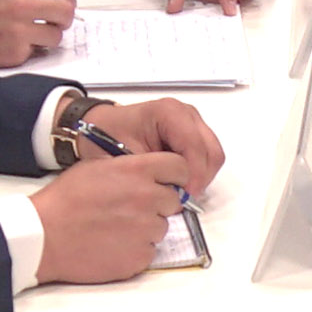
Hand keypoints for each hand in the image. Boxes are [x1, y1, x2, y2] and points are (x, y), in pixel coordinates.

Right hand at [0, 0, 75, 67]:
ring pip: (55, 36)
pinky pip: (35, 52)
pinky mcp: (15, 52)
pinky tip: (12, 45)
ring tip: (31, 36)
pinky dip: (27, 51)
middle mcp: (20, 4)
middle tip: (57, 22)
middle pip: (65, 10)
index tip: (66, 1)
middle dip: (65, 18)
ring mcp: (19, 30)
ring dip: (47, 38)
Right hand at [31, 150, 197, 284]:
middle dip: (158, 204)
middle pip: (173, 200)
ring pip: (161, 228)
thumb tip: (149, 172)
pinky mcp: (140, 257)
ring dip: (146, 228)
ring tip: (115, 228)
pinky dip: (135, 249)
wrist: (44, 237)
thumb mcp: (96, 168)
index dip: (175, 175)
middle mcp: (147, 199)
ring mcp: (146, 230)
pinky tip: (112, 244)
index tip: (167, 182)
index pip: (180, 167)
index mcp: (137, 171)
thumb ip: (129, 167)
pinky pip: (149, 251)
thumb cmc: (64, 201)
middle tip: (131, 208)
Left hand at [84, 97, 228, 190]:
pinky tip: (177, 182)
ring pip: (212, 158)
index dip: (192, 176)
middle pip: (211, 153)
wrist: (99, 129)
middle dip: (198, 179)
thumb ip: (150, 174)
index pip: (195, 147)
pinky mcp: (194, 135)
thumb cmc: (105, 139)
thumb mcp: (122, 158)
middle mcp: (186, 114)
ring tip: (177, 191)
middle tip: (180, 199)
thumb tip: (174, 195)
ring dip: (199, 178)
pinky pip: (207, 159)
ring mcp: (193, 123)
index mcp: (169, 113)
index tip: (181, 198)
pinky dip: (197, 174)